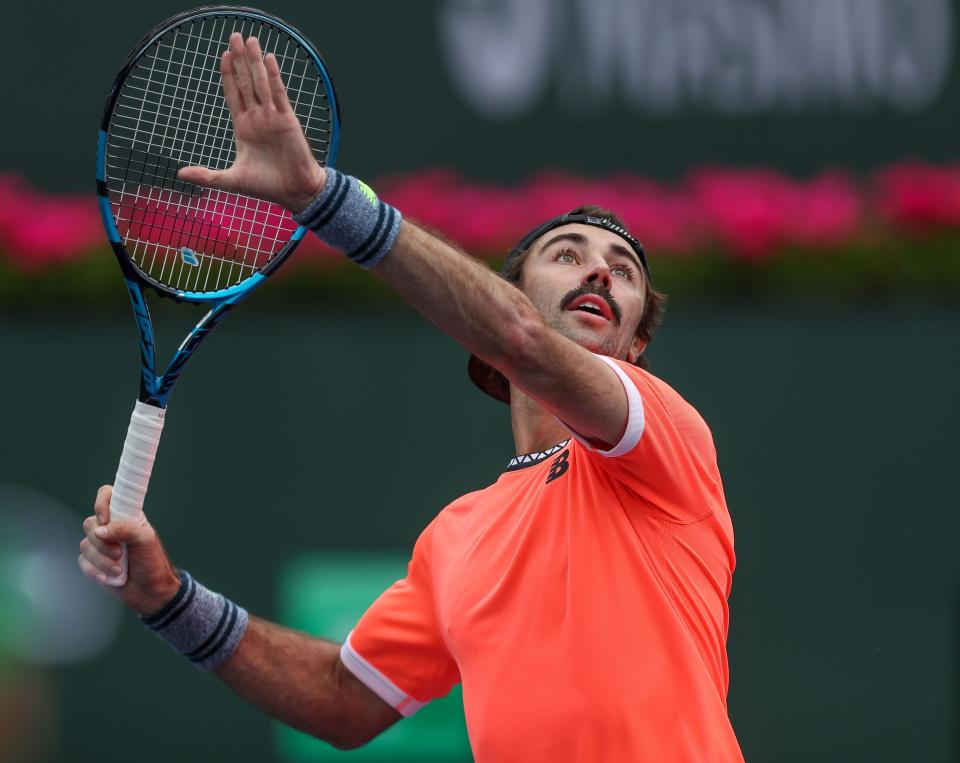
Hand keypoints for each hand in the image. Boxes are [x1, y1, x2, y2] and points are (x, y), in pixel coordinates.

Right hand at [78, 485, 180, 616]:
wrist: (150, 590)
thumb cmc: (152, 561)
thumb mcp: (145, 540)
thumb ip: (125, 528)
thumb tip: (100, 530)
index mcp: (125, 515)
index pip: (107, 495)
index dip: (101, 503)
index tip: (106, 519)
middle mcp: (111, 527)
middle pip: (90, 523)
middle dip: (103, 543)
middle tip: (120, 553)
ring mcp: (100, 545)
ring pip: (85, 545)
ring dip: (102, 560)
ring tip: (119, 570)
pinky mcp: (93, 562)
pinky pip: (83, 561)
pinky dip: (95, 571)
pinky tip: (109, 577)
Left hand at [177, 33, 325, 213]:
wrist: (294, 192)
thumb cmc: (266, 186)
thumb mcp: (231, 181)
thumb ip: (207, 176)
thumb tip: (180, 174)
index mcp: (244, 128)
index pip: (234, 94)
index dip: (228, 75)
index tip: (223, 55)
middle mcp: (257, 118)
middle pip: (246, 82)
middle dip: (240, 59)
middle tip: (235, 36)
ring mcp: (272, 117)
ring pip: (261, 83)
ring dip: (255, 61)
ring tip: (250, 39)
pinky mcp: (287, 119)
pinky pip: (278, 93)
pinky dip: (273, 76)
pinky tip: (268, 59)